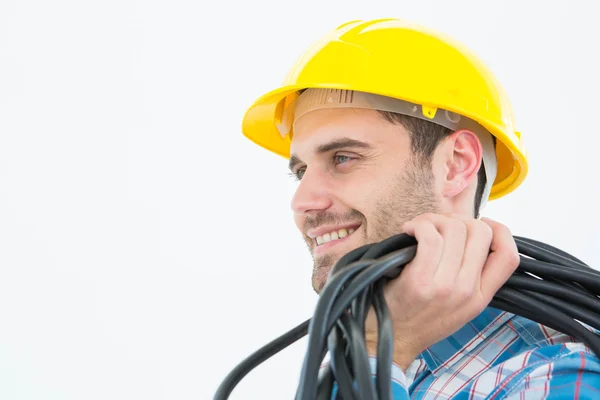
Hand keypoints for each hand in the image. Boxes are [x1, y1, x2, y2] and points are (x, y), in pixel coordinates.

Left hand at [364, 213, 519, 369]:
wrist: (387, 340)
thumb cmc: (415, 317)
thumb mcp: (456, 306)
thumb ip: (470, 277)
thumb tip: (471, 235)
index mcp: (481, 297)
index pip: (509, 257)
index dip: (500, 231)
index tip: (479, 224)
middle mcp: (467, 291)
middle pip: (480, 232)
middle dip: (458, 219)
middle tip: (437, 226)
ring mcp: (446, 286)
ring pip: (455, 229)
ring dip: (433, 219)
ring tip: (418, 229)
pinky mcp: (420, 280)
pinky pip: (429, 236)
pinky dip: (419, 225)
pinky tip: (408, 231)